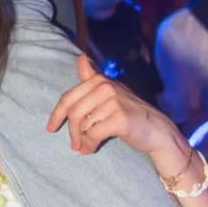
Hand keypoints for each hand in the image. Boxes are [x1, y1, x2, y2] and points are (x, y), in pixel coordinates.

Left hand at [47, 53, 174, 156]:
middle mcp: (105, 87)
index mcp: (100, 80)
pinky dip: (90, 145)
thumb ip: (92, 77)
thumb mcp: (110, 92)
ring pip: (83, 125)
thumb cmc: (130, 113)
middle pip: (73, 113)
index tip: (50, 128)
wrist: (157, 130)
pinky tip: (90, 149)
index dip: (56, 114)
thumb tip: (80, 57)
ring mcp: (113, 101)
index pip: (68, 98)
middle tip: (73, 145)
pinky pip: (93, 134)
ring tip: (85, 147)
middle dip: (70, 132)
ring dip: (82, 140)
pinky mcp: (119, 118)